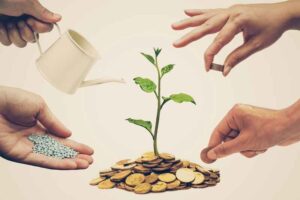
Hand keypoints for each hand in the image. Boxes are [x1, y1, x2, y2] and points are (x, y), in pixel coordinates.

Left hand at [0, 0, 60, 46]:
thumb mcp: (26, 2)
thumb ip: (42, 13)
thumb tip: (58, 18)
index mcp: (32, 13)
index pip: (46, 28)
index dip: (39, 28)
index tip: (31, 20)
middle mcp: (24, 21)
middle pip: (33, 39)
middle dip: (25, 32)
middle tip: (18, 21)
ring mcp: (12, 28)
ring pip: (21, 43)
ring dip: (14, 35)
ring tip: (8, 24)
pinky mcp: (2, 33)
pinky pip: (7, 43)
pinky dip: (3, 35)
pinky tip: (0, 26)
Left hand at [0, 86, 93, 169]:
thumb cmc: (9, 99)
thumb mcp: (39, 105)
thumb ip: (53, 121)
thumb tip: (68, 133)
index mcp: (37, 125)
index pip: (59, 138)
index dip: (74, 144)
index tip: (87, 148)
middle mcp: (32, 138)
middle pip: (57, 150)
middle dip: (74, 155)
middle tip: (89, 159)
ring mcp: (26, 147)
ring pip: (51, 158)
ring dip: (69, 162)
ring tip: (84, 164)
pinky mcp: (18, 155)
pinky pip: (41, 160)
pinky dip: (57, 163)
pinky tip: (70, 164)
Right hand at [172, 1, 299, 75]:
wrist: (282, 12)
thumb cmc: (272, 27)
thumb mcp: (257, 45)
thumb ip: (238, 57)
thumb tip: (225, 70)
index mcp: (239, 21)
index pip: (219, 42)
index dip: (210, 56)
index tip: (207, 68)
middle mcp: (231, 13)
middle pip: (206, 27)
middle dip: (189, 36)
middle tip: (176, 43)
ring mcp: (229, 10)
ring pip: (205, 17)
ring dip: (189, 22)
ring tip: (174, 26)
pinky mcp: (229, 10)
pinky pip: (210, 11)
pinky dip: (198, 13)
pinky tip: (187, 12)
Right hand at [201, 101, 299, 162]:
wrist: (292, 127)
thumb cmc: (270, 129)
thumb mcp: (245, 142)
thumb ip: (226, 149)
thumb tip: (212, 154)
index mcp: (234, 114)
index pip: (218, 131)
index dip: (213, 145)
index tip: (208, 156)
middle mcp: (239, 117)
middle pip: (229, 139)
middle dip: (239, 147)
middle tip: (247, 148)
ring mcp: (247, 123)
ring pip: (238, 143)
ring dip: (247, 148)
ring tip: (258, 146)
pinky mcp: (254, 129)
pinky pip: (246, 142)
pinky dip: (253, 147)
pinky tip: (263, 145)